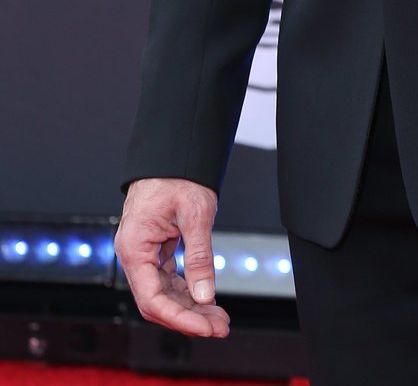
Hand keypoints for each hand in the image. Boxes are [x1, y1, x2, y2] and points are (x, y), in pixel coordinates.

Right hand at [114, 177, 229, 337]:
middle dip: (189, 317)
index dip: (180, 318)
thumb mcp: (195, 215)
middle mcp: (133, 254)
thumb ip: (199, 256)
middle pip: (157, 301)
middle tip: (220, 326)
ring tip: (219, 317)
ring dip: (191, 307)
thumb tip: (205, 294)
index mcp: (134, 246)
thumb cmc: (178, 175)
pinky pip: (168, 279)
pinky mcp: (154, 250)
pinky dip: (187, 291)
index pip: (153, 299)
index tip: (205, 327)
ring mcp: (143, 253)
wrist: (173, 154)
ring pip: (164, 293)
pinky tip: (206, 299)